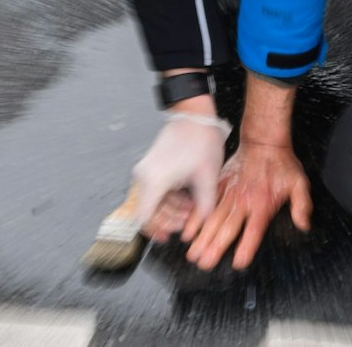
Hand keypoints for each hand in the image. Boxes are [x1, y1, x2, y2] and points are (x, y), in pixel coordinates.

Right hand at [129, 107, 231, 242]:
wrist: (195, 115)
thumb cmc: (200, 141)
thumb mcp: (207, 179)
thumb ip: (204, 208)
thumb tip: (201, 226)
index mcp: (154, 180)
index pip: (143, 218)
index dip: (155, 231)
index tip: (169, 236)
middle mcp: (144, 177)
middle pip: (148, 212)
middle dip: (169, 220)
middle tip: (189, 221)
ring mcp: (145, 171)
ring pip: (152, 202)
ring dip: (171, 210)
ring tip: (192, 208)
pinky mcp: (151, 167)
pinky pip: (155, 191)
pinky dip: (169, 199)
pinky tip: (187, 197)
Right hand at [186, 142, 312, 270]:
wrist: (263, 142)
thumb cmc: (281, 164)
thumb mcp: (299, 184)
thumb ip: (302, 206)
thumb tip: (304, 225)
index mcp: (262, 204)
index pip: (253, 231)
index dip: (246, 247)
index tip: (237, 263)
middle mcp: (243, 202)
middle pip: (227, 228)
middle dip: (215, 247)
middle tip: (204, 264)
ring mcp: (228, 193)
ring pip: (213, 219)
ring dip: (202, 237)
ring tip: (193, 254)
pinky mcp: (219, 186)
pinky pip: (205, 204)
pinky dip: (196, 218)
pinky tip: (188, 231)